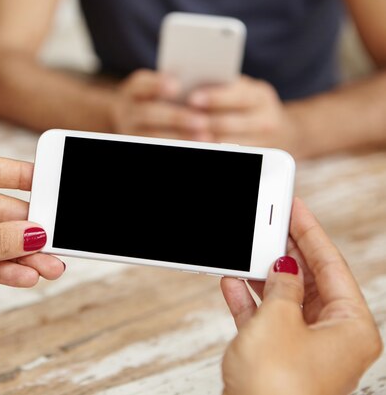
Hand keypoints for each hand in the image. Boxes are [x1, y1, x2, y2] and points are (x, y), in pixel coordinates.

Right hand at [111, 69, 212, 140]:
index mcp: (133, 91)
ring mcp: (131, 131)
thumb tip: (204, 87)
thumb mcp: (160, 88)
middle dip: (176, 117)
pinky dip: (179, 144)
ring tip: (205, 137)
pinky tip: (199, 145)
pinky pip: (157, 145)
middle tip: (203, 121)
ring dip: (179, 137)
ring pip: (152, 136)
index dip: (156, 84)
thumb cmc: (159, 99)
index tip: (176, 86)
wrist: (135, 121)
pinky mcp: (138, 143)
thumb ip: (178, 83)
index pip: (141, 84)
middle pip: (148, 113)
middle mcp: (128, 112)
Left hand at [188, 75, 296, 148]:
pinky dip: (213, 149)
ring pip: (228, 142)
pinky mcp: (257, 156)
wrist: (284, 130)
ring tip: (187, 135)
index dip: (214, 97)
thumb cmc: (249, 104)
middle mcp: (266, 118)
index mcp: (260, 95)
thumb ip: (224, 86)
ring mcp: (263, 141)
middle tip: (184, 120)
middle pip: (230, 122)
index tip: (192, 98)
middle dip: (205, 121)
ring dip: (206, 139)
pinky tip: (197, 145)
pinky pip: (232, 154)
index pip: (237, 95)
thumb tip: (190, 86)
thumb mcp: (244, 90)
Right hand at [220, 199, 381, 394]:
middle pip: (310, 281)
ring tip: (249, 249)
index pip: (332, 267)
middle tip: (271, 224)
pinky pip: (265, 320)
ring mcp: (304, 349)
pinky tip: (233, 283)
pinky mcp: (278, 359)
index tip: (296, 208)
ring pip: (285, 299)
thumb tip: (284, 268)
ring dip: (263, 277)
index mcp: (351, 327)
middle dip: (287, 253)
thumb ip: (282, 287)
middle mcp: (333, 338)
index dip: (311, 233)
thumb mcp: (279, 320)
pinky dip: (249, 302)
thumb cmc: (277, 385)